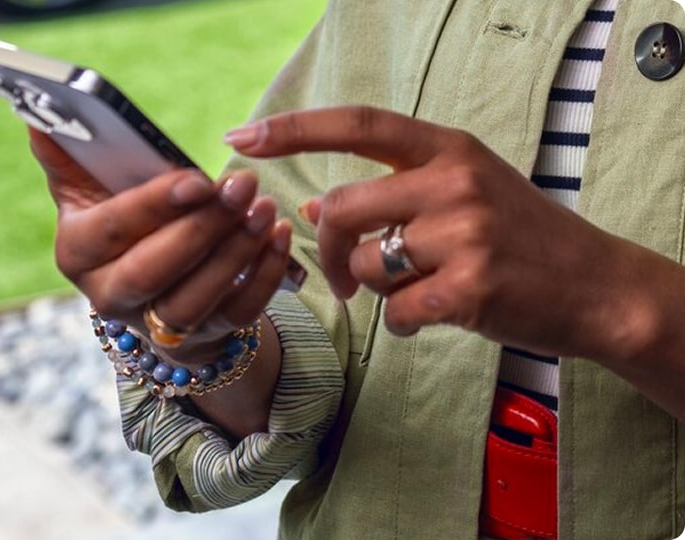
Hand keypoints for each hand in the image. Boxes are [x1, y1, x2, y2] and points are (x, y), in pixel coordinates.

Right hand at [29, 128, 293, 361]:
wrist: (149, 282)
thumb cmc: (119, 220)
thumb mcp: (88, 188)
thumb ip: (68, 154)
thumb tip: (38, 114)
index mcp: (78, 253)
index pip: (110, 232)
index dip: (153, 207)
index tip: (196, 179)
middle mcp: (111, 296)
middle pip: (153, 272)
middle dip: (201, 230)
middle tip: (242, 186)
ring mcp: (159, 322)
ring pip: (197, 299)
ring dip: (237, 252)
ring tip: (265, 208)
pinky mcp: (205, 333)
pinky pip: (239, 312)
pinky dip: (265, 276)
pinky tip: (281, 236)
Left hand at [226, 106, 657, 362]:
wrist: (597, 285)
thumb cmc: (521, 237)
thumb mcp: (463, 193)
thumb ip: (393, 192)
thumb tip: (313, 207)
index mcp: (449, 149)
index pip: (357, 124)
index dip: (293, 129)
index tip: (241, 137)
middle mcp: (454, 182)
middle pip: (342, 208)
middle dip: (327, 249)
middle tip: (338, 276)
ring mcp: (465, 235)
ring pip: (366, 265)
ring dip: (373, 289)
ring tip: (412, 291)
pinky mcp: (470, 288)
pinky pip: (395, 311)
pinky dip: (399, 323)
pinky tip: (426, 318)